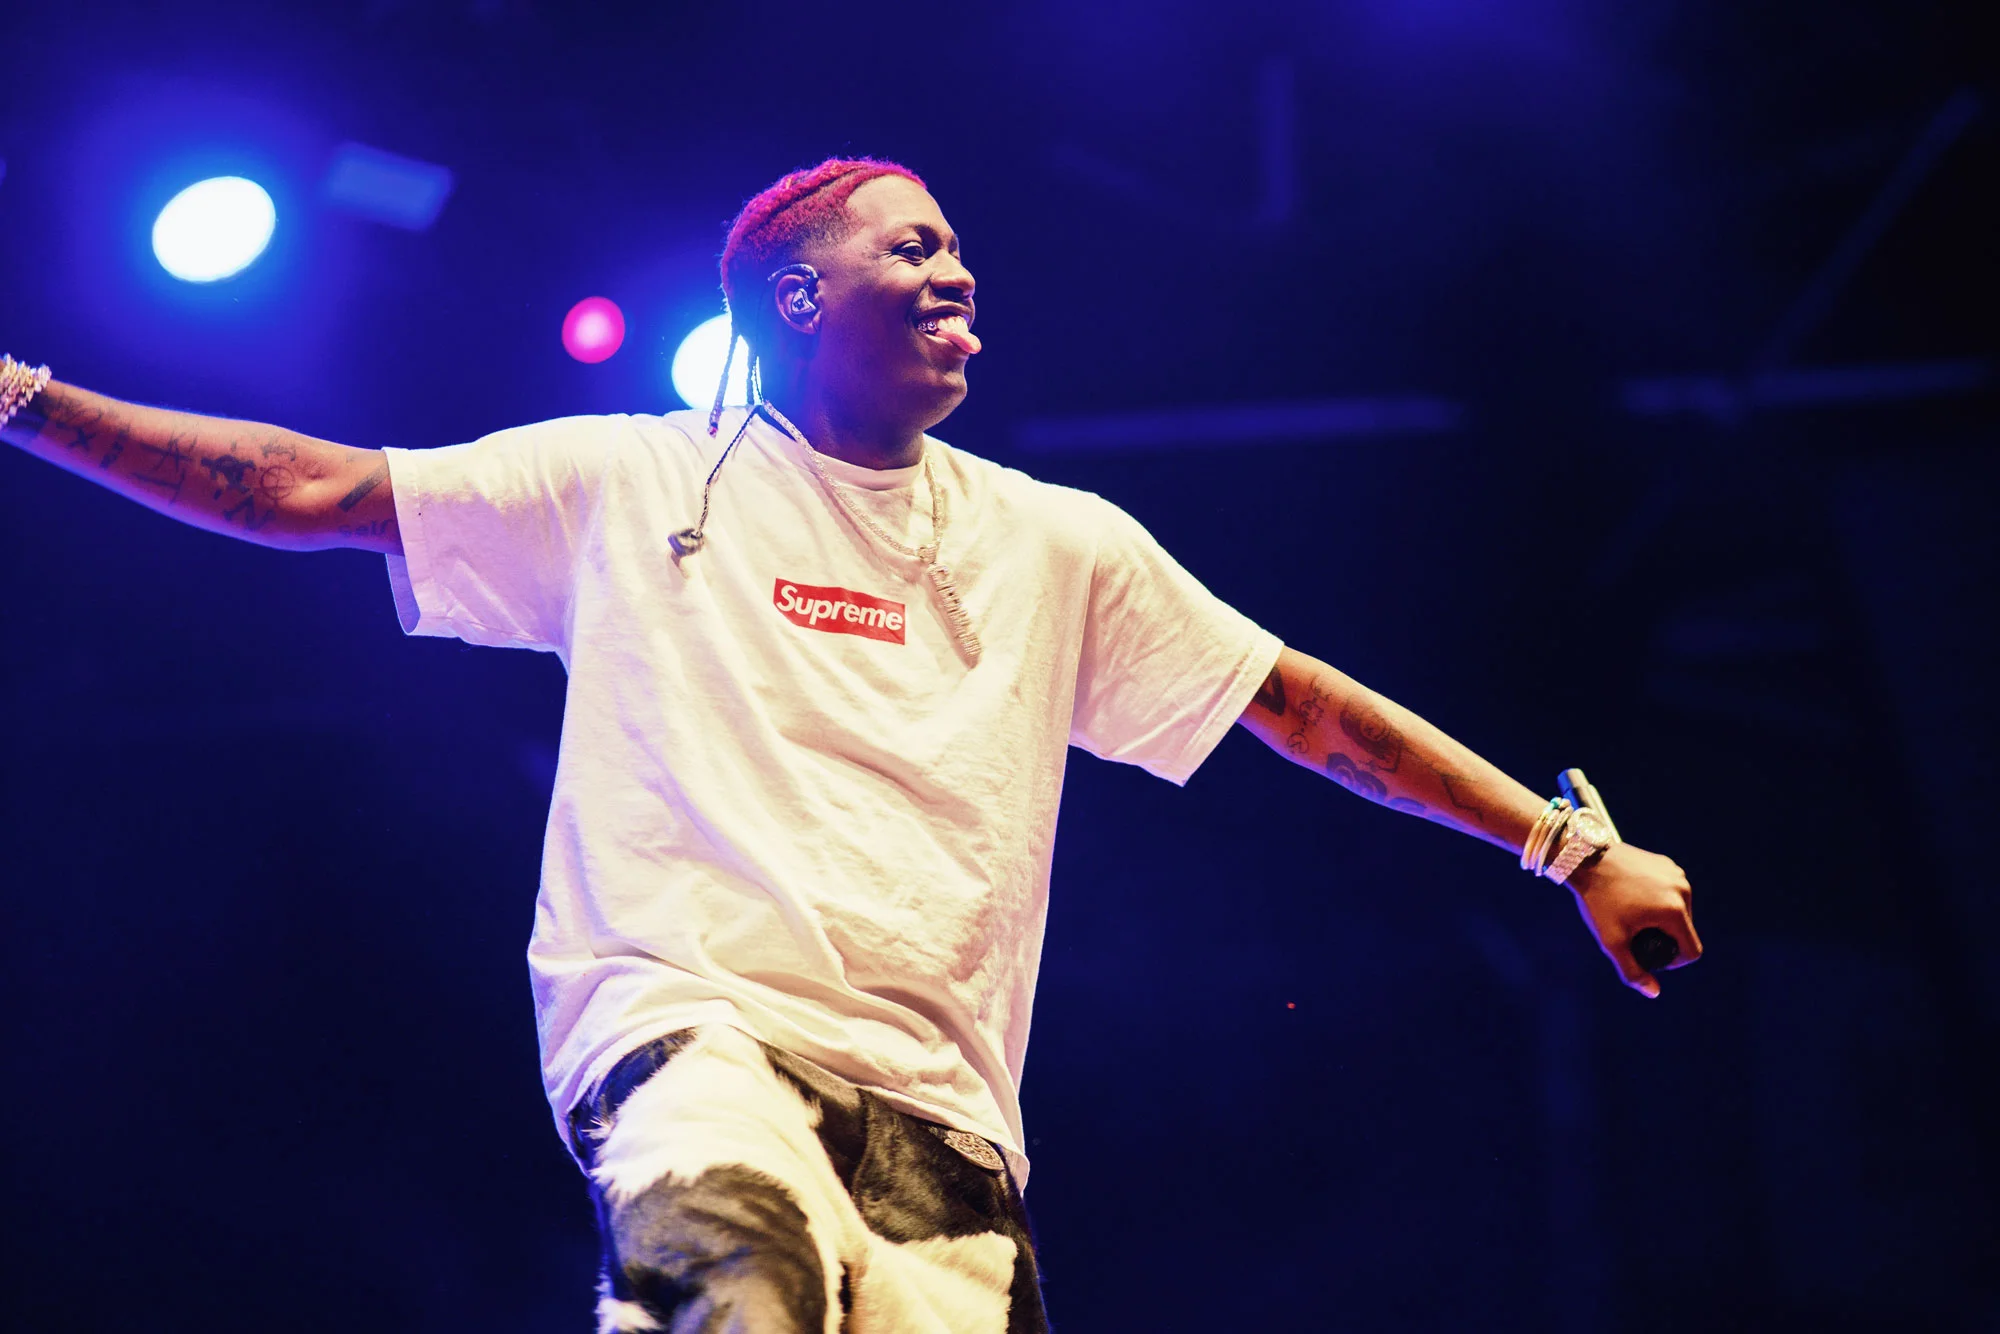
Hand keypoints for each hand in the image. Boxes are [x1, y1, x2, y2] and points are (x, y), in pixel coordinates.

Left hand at [1565, 843, 1701, 997]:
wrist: (1584, 858)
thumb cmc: (1597, 900)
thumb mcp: (1612, 940)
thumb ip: (1632, 970)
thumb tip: (1653, 993)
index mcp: (1674, 911)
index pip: (1692, 951)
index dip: (1674, 962)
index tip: (1651, 956)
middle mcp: (1683, 890)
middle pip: (1686, 930)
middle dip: (1666, 938)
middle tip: (1637, 935)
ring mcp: (1676, 874)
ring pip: (1680, 910)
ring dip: (1663, 919)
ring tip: (1635, 917)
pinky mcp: (1667, 864)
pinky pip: (1672, 892)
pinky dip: (1660, 900)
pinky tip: (1636, 899)